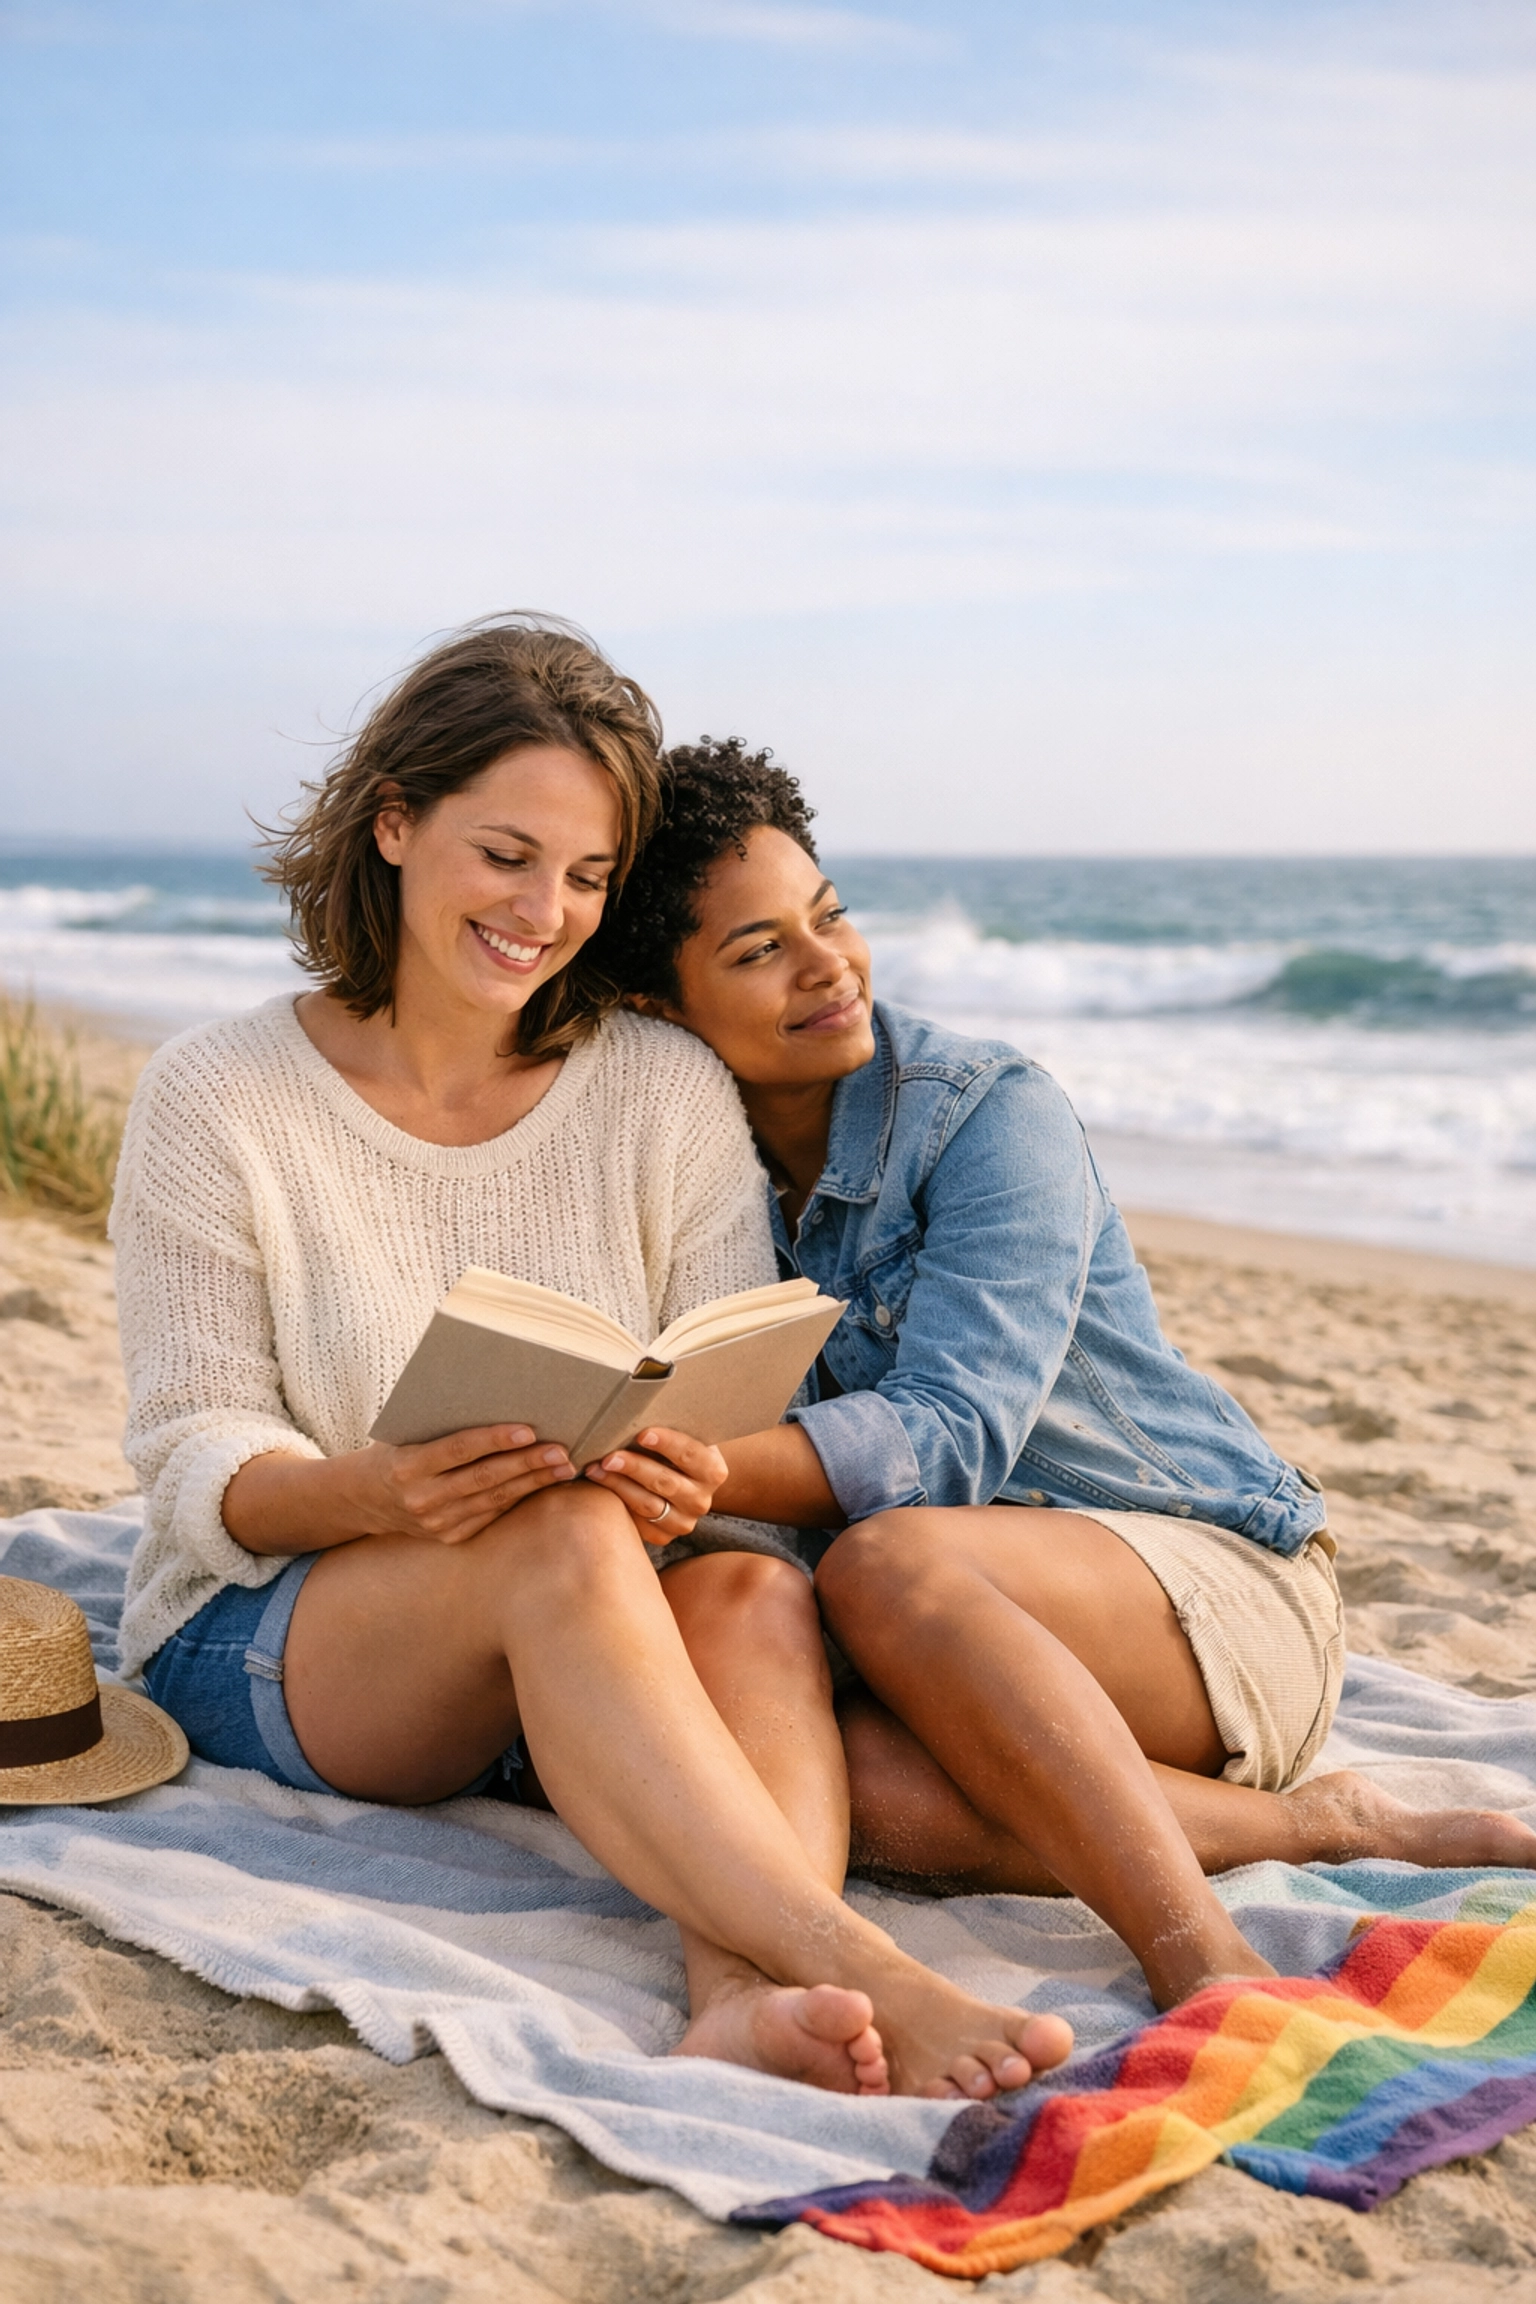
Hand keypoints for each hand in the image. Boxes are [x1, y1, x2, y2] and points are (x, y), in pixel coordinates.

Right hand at [353, 1424, 576, 1544]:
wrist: (365, 1497)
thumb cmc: (396, 1450)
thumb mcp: (408, 1432)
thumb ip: (444, 1423)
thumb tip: (500, 1398)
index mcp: (408, 1465)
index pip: (459, 1449)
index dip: (494, 1440)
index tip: (528, 1430)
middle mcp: (421, 1498)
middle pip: (484, 1477)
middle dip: (527, 1463)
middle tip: (561, 1450)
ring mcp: (435, 1522)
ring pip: (493, 1499)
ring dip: (532, 1483)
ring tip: (563, 1467)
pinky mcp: (448, 1536)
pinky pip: (490, 1516)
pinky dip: (518, 1498)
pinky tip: (541, 1485)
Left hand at [582, 1427, 725, 1543]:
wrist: (680, 1483)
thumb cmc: (673, 1451)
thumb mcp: (681, 1438)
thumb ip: (667, 1427)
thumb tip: (638, 1404)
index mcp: (713, 1470)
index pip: (691, 1454)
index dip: (667, 1443)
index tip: (642, 1434)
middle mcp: (701, 1500)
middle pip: (666, 1482)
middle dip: (635, 1467)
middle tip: (609, 1456)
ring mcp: (683, 1522)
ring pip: (648, 1505)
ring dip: (618, 1486)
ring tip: (594, 1470)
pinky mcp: (663, 1536)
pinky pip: (637, 1524)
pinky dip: (616, 1504)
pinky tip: (597, 1489)